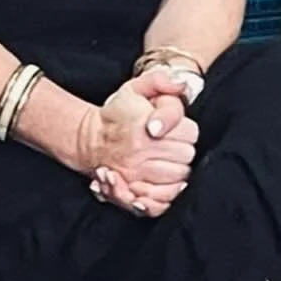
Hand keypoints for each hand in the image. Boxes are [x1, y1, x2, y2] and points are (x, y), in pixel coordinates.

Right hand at [77, 69, 198, 217]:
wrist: (90, 139)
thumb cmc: (117, 113)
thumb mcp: (135, 88)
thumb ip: (161, 80)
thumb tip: (181, 84)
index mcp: (146, 126)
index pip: (190, 133)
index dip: (186, 130)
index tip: (176, 128)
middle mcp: (142, 151)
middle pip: (187, 156)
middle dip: (184, 150)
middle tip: (172, 145)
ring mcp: (137, 173)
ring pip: (178, 177)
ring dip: (178, 170)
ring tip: (169, 161)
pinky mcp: (132, 191)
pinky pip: (161, 199)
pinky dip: (168, 193)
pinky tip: (168, 183)